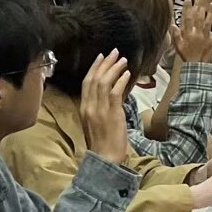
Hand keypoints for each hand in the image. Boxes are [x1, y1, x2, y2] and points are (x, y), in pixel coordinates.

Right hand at [79, 51, 133, 165]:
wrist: (105, 159)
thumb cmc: (104, 144)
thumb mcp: (98, 123)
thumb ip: (102, 107)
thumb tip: (115, 91)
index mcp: (84, 109)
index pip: (86, 83)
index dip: (94, 68)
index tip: (101, 57)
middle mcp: (89, 107)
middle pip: (94, 79)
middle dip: (104, 63)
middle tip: (113, 52)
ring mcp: (99, 110)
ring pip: (103, 83)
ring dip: (114, 69)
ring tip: (123, 60)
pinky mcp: (111, 114)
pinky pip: (114, 93)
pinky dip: (120, 81)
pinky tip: (127, 74)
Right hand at [175, 0, 211, 64]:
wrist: (196, 67)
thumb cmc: (186, 57)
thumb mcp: (178, 46)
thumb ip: (176, 35)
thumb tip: (173, 25)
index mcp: (188, 34)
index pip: (187, 18)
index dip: (188, 8)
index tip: (188, 0)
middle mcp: (198, 33)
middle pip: (199, 18)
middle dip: (200, 7)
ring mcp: (206, 37)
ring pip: (209, 23)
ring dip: (211, 13)